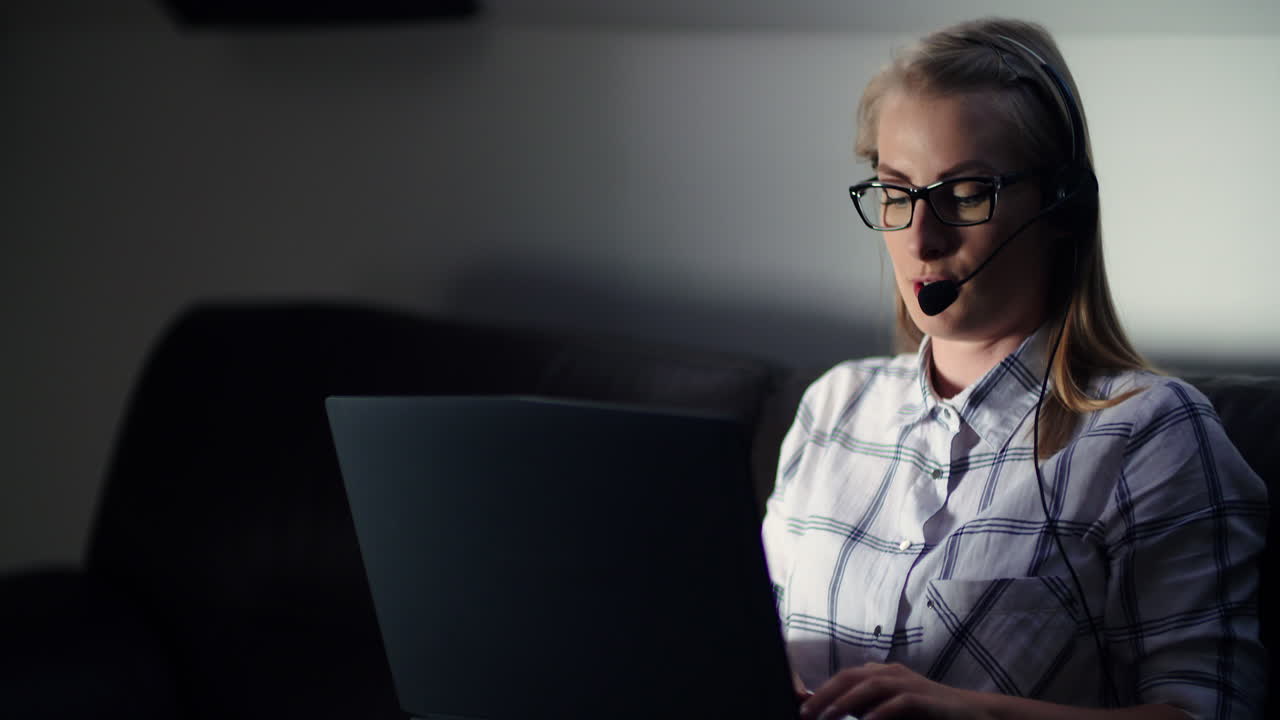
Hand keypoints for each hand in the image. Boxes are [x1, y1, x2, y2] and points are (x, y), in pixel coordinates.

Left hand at [798, 662, 994, 719]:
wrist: (974, 714)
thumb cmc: (929, 715)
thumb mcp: (892, 710)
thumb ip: (867, 708)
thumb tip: (834, 712)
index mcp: (882, 674)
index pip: (845, 677)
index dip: (822, 690)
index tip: (804, 707)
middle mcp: (893, 674)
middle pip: (851, 676)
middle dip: (826, 693)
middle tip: (806, 713)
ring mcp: (910, 684)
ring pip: (871, 685)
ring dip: (845, 700)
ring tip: (827, 716)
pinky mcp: (925, 699)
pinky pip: (899, 703)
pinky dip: (880, 713)